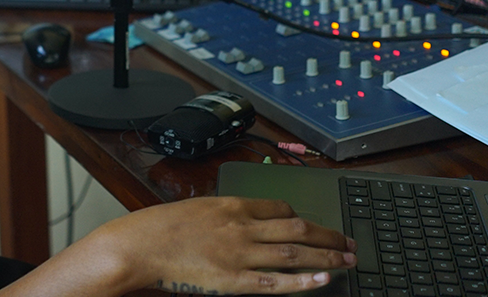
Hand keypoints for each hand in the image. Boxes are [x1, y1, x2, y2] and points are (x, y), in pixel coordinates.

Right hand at [104, 196, 356, 294]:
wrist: (137, 247)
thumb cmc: (157, 229)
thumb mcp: (195, 209)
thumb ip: (221, 216)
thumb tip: (241, 220)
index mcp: (231, 205)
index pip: (279, 207)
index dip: (301, 218)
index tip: (313, 226)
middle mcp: (241, 227)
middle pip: (297, 229)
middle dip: (328, 236)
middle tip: (350, 242)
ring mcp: (239, 254)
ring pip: (295, 253)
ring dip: (327, 256)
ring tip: (349, 260)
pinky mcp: (233, 281)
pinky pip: (276, 281)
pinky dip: (304, 281)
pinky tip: (324, 279)